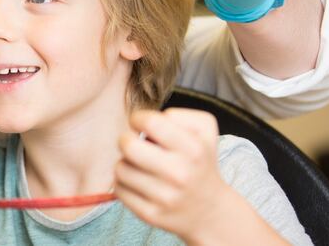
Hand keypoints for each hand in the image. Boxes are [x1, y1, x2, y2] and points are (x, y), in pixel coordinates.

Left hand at [115, 109, 232, 240]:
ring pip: (120, 168)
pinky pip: (118, 189)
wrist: (209, 210)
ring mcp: (164, 197)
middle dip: (126, 140)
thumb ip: (178, 115)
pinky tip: (138, 183)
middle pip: (128, 145)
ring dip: (126, 163)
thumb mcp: (205, 129)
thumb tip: (146, 122)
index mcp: (193, 149)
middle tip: (135, 145)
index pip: (150, 122)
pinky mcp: (150, 214)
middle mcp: (179, 174)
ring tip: (140, 166)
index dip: (138, 118)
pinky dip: (124, 183)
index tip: (141, 125)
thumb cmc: (199, 160)